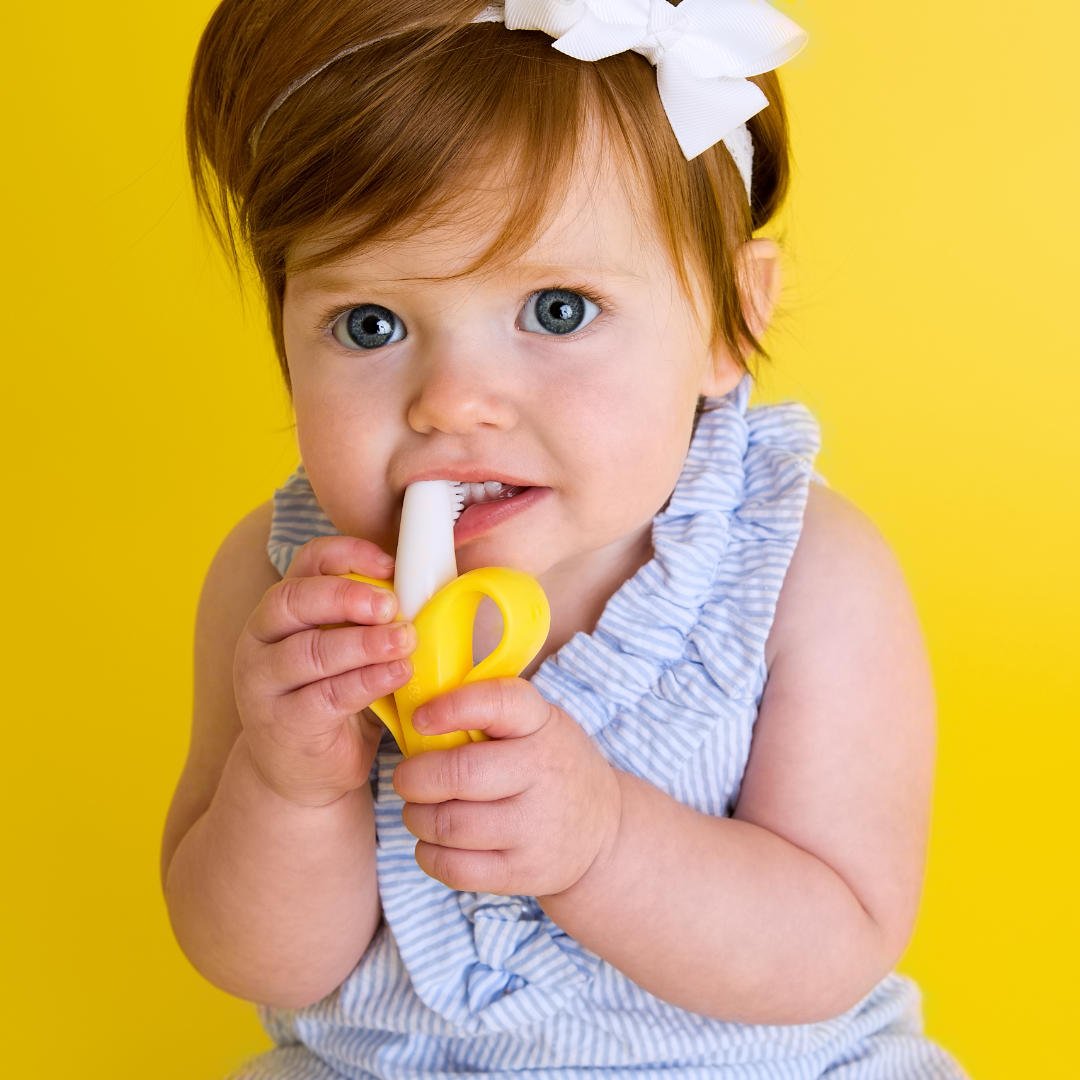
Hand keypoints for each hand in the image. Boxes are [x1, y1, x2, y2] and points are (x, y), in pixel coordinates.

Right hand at [233, 535, 415, 807]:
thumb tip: (432, 584)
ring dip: (362, 643)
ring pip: (309, 650)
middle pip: (293, 600)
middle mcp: (262, 639)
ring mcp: (264, 683)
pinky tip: (397, 674)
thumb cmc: (335, 695)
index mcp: (284, 608)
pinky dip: (365, 682)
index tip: (389, 563)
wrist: (302, 772)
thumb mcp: (350, 648)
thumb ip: (372, 617)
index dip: (347, 554)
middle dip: (346, 596)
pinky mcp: (282, 723)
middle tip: (391, 605)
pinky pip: (324, 696)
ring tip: (404, 640)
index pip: (306, 562)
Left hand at [393, 679, 621, 896]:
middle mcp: (543, 773)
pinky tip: (433, 842)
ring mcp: (535, 827)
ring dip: (416, 816)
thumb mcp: (539, 724)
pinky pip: (455, 868)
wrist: (603, 830)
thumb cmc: (551, 765)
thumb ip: (489, 712)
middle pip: (459, 774)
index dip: (450, 708)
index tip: (419, 718)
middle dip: (414, 777)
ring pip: (448, 824)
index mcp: (543, 725)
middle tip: (407, 778)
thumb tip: (416, 710)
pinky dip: (428, 854)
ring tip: (419, 810)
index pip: (497, 703)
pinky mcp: (523, 872)